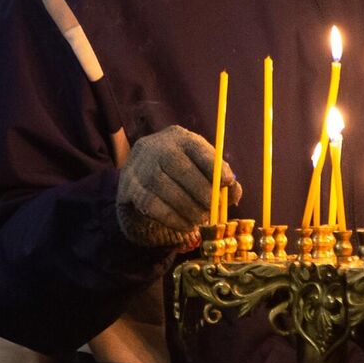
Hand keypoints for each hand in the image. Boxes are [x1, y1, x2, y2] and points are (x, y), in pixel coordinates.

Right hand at [115, 125, 240, 248]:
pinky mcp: (129, 186)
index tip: (228, 182)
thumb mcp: (200, 167)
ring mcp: (139, 165)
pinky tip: (185, 224)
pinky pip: (151, 204)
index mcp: (179, 137)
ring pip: (165, 188)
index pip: (197, 147)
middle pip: (180, 167)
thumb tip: (234, 193)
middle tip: (212, 209)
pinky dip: (172, 218)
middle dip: (201, 191)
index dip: (213, 165)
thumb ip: (220, 179)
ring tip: (200, 220)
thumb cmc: (182, 171)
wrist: (142, 176)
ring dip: (187, 208)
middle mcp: (156, 146)